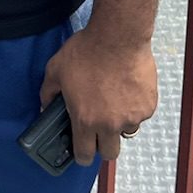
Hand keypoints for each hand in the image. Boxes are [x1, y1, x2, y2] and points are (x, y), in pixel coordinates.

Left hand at [39, 27, 157, 166]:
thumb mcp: (56, 70)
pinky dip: (135, 107)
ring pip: (127, 131)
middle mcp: (109, 124)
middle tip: (100, 129)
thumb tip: (44, 106)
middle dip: (104, 145)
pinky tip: (127, 88)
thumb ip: (48, 93)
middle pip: (110, 153)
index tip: (82, 151)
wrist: (118, 36)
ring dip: (120, 124)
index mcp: (85, 120)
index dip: (82, 155)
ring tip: (114, 101)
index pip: (84, 155)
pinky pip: (141, 114)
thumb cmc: (87, 51)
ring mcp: (131, 116)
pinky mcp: (148, 105)